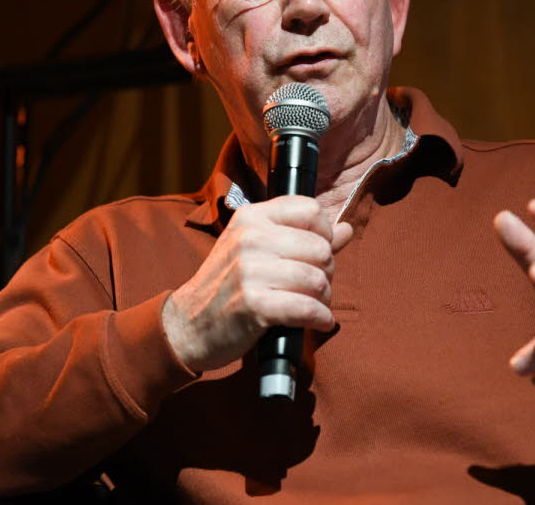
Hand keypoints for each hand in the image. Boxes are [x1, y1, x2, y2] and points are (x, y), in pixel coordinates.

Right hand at [162, 195, 353, 371]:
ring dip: (324, 299)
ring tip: (314, 305)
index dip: (325, 234)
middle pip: (321, 248)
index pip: (311, 210)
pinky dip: (320, 319)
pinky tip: (317, 322)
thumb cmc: (228, 286)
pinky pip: (308, 308)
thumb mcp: (257, 250)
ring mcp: (250, 270)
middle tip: (313, 287)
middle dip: (326, 272)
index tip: (317, 254)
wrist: (189, 324)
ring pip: (318, 279)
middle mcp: (250, 238)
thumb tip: (346, 228)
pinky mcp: (254, 304)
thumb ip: (304, 237)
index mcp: (252, 217)